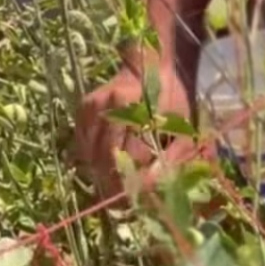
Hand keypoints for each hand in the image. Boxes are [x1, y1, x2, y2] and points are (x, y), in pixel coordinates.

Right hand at [72, 60, 196, 203]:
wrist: (150, 65)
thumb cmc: (171, 99)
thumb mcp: (182, 128)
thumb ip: (170, 160)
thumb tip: (150, 189)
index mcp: (136, 111)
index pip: (128, 160)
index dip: (131, 185)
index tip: (137, 200)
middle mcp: (109, 107)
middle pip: (104, 160)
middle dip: (112, 185)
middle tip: (122, 200)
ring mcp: (92, 107)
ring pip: (90, 155)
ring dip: (100, 175)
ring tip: (114, 185)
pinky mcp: (83, 108)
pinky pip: (82, 144)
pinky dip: (92, 158)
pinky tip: (105, 163)